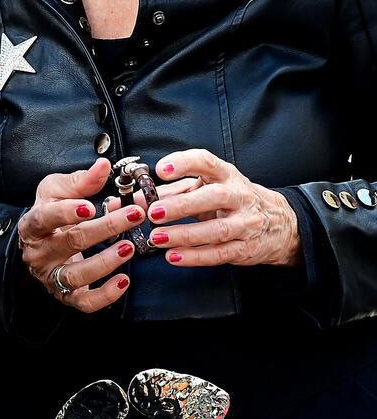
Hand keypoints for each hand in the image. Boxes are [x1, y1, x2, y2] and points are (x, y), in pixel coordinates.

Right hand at [16, 157, 141, 312]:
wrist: (43, 242)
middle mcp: (38, 254)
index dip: (66, 213)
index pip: (44, 219)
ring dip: (106, 261)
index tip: (90, 206)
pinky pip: (85, 302)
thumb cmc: (52, 212)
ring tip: (130, 247)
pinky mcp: (67, 294)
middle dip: (106, 228)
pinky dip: (105, 295)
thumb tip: (104, 164)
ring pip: (77, 275)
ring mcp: (52, 276)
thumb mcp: (58, 190)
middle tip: (133, 214)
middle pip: (70, 242)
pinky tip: (124, 280)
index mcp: (32, 225)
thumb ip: (81, 181)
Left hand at [143, 149, 301, 268]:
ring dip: (185, 235)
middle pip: (214, 197)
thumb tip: (138, 199)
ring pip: (217, 229)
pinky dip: (196, 256)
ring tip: (157, 238)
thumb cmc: (233, 201)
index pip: (207, 162)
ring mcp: (247, 223)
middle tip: (154, 212)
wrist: (279, 223)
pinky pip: (220, 253)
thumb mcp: (207, 188)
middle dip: (182, 205)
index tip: (162, 169)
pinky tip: (174, 256)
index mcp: (226, 176)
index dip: (184, 163)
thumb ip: (172, 192)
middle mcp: (240, 196)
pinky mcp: (247, 247)